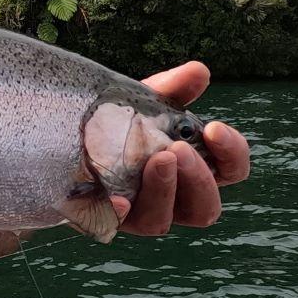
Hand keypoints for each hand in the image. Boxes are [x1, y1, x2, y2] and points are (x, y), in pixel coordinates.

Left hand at [113, 61, 249, 235]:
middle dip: (197, 178)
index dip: (232, 154)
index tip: (214, 128)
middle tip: (179, 148)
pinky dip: (120, 212)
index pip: (230, 171)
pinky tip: (118, 199)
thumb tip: (199, 72)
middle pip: (205, 208)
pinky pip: (115, 225)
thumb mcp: (143, 102)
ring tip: (156, 159)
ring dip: (164, 190)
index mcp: (193, 169)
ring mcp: (138, 212)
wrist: (66, 136)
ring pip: (163, 221)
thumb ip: (172, 89)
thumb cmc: (117, 123)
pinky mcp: (103, 219)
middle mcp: (172, 198)